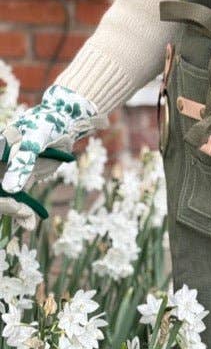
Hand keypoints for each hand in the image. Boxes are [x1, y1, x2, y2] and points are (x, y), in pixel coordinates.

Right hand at [0, 85, 102, 227]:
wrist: (66, 124)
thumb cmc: (47, 125)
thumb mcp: (35, 141)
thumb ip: (22, 163)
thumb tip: (9, 189)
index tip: (10, 202)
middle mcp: (0, 164)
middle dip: (4, 205)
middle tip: (22, 212)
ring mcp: (9, 172)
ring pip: (6, 198)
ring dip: (13, 211)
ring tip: (29, 221)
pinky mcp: (23, 179)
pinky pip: (19, 198)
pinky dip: (22, 212)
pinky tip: (29, 223)